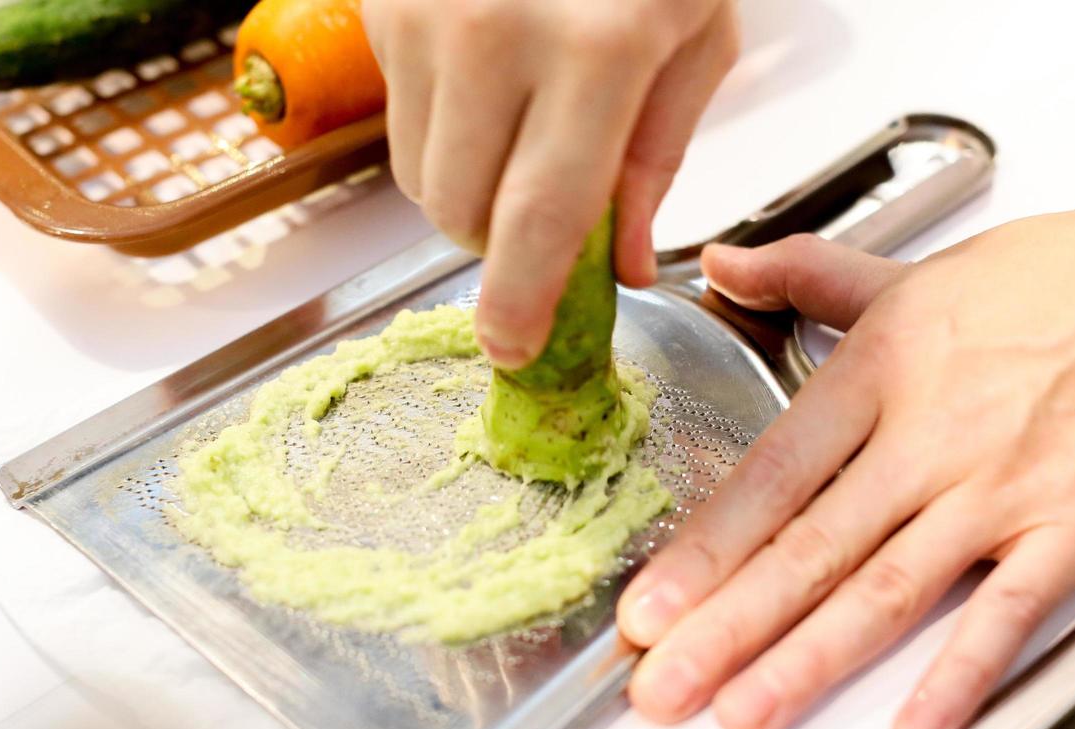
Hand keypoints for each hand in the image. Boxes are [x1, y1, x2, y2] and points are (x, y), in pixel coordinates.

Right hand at [361, 0, 738, 365]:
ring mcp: (424, 15)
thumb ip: (655, 160)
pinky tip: (484, 72)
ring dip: (466, 189)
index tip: (510, 347)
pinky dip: (440, 127)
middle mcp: (495, 33)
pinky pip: (397, 119)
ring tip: (516, 127)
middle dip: (500, 243)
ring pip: (420, 178)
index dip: (520, 302)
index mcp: (597, 49)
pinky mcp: (381, 4)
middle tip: (540, 212)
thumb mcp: (692, 36)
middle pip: (463, 214)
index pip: (541, 219)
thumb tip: (618, 267)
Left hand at [619, 200, 1074, 728]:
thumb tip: (722, 263)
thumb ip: (801, 274)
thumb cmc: (1039, 283)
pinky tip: (913, 726)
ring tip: (746, 712)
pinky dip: (960, 673)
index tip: (647, 609)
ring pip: (887, 589)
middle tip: (665, 688)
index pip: (767, 479)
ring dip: (809, 659)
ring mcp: (995, 492)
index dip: (702, 552)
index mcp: (873, 376)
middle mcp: (925, 440)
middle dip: (727, 627)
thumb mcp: (902, 273)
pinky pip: (1007, 612)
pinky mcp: (1068, 531)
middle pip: (809, 548)